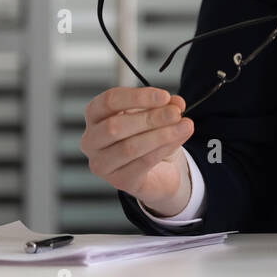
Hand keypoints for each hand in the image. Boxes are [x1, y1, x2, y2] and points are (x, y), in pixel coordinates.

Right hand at [80, 87, 193, 216]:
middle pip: (115, 126)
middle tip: (176, 113)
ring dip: (161, 134)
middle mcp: (91, 141)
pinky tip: (177, 140)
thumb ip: (165, 106)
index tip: (164, 96)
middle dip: (150, 118)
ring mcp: (102, 164)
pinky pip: (142, 163)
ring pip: (130, 147)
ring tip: (184, 126)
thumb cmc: (147, 137)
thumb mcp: (155, 115)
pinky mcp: (119, 181)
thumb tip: (176, 103)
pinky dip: (163, 148)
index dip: (138, 97)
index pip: (109, 101)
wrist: (157, 170)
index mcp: (95, 116)